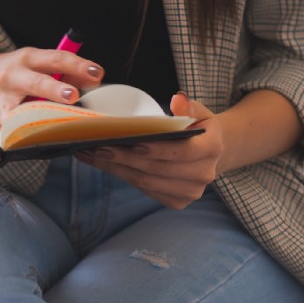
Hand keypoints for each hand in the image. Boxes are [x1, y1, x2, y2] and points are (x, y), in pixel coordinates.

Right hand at [0, 48, 103, 139]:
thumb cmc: (14, 71)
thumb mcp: (34, 63)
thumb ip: (60, 70)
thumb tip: (92, 79)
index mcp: (29, 59)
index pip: (57, 58)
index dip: (78, 65)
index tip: (97, 73)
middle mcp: (14, 75)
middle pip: (36, 82)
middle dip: (55, 89)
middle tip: (73, 96)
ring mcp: (0, 95)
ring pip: (12, 107)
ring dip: (24, 117)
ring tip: (36, 127)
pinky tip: (0, 139)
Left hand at [76, 93, 222, 208]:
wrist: (210, 153)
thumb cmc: (197, 127)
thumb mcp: (199, 111)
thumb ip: (189, 107)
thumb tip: (177, 101)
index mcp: (212, 149)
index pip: (183, 152)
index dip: (158, 150)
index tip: (134, 143)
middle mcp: (203, 175)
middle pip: (157, 169)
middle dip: (125, 159)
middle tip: (98, 147)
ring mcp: (189, 192)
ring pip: (145, 182)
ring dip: (116, 169)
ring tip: (91, 154)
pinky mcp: (176, 202)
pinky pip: (143, 189)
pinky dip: (122, 176)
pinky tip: (102, 164)